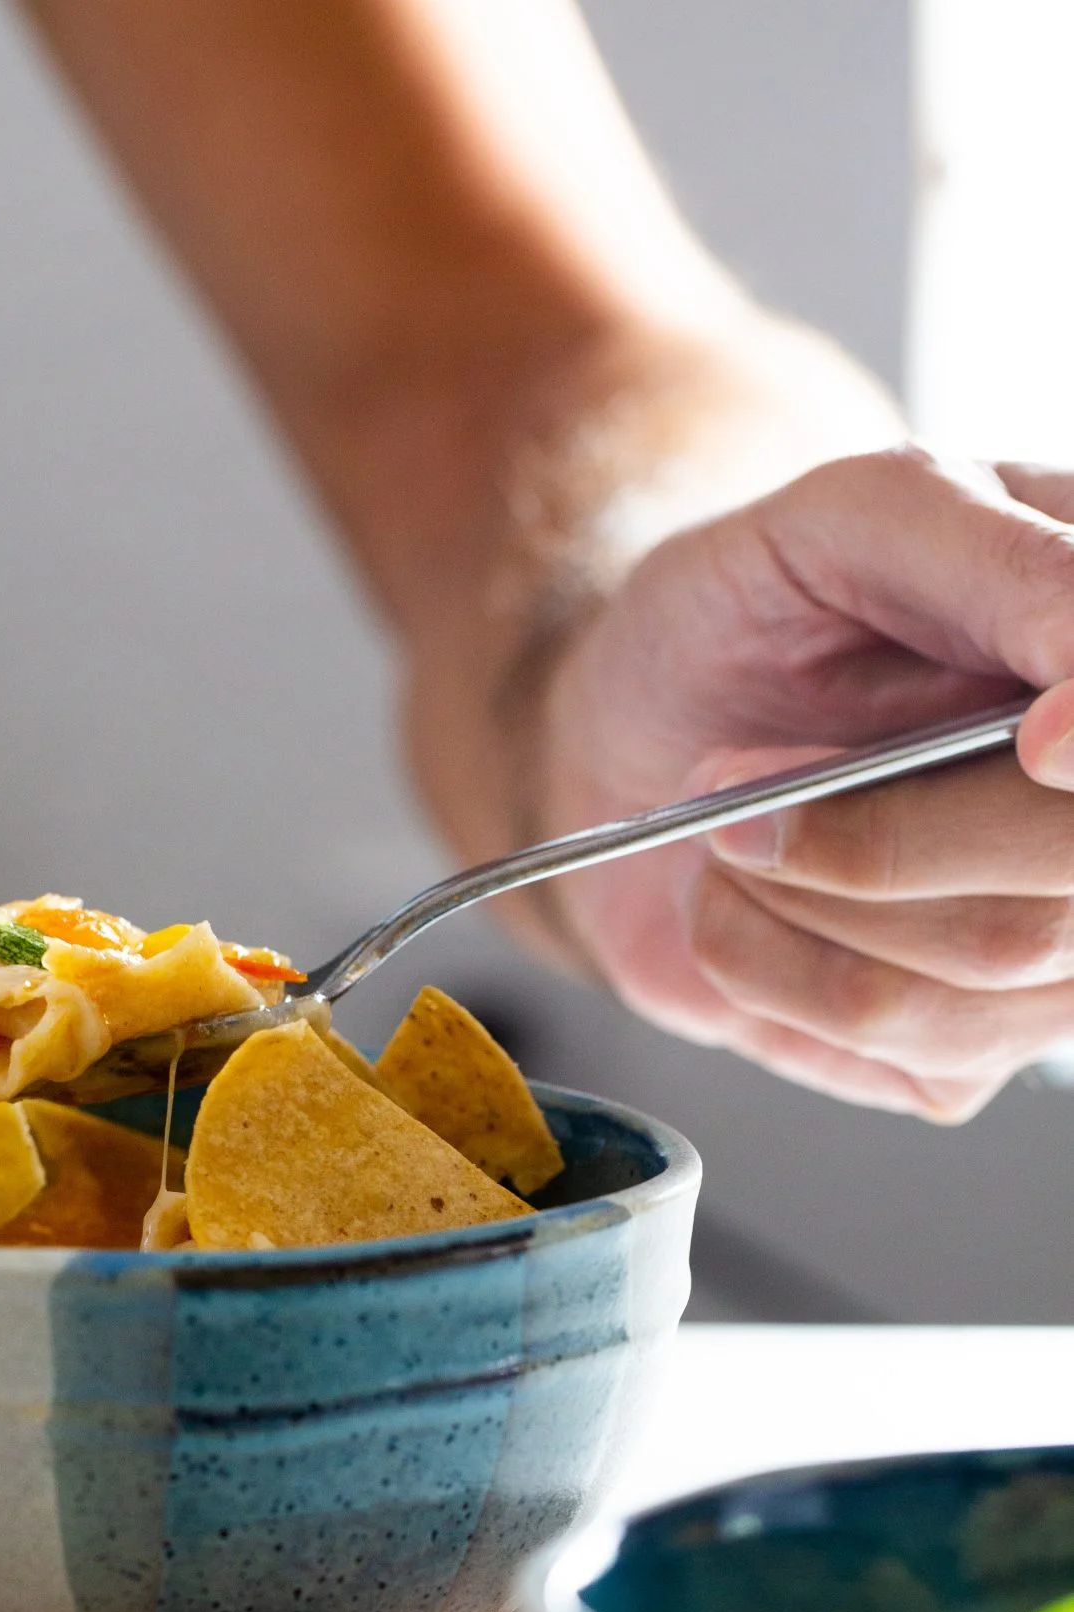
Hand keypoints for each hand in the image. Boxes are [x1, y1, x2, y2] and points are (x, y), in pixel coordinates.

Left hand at [519, 449, 1073, 1118]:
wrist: (634, 742)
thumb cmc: (748, 611)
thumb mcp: (854, 518)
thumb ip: (1001, 566)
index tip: (1037, 741)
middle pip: (1069, 880)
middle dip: (881, 835)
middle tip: (737, 784)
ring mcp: (1057, 946)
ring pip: (987, 968)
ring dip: (800, 901)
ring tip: (725, 833)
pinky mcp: (970, 1040)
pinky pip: (901, 1040)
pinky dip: (770, 967)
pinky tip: (736, 903)